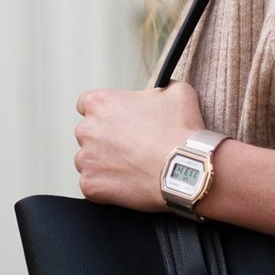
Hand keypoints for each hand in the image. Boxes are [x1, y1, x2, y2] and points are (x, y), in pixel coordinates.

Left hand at [73, 81, 204, 209]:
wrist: (187, 169)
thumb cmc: (180, 131)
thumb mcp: (177, 92)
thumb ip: (161, 87)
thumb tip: (163, 91)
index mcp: (101, 103)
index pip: (87, 104)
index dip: (106, 113)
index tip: (119, 121)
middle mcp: (87, 130)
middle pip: (89, 134)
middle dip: (106, 139)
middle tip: (133, 146)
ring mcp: (86, 160)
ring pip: (89, 161)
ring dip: (105, 163)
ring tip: (133, 167)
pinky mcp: (91, 185)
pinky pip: (93, 185)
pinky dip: (108, 187)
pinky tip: (130, 183)